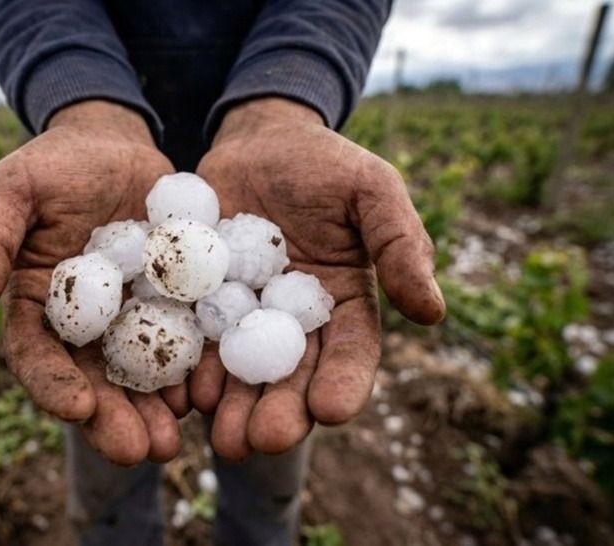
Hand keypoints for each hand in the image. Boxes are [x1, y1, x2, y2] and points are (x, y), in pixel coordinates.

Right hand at [0, 101, 186, 464]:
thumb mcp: (12, 192)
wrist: (113, 145)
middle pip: (93, 381)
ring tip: (171, 441)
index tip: (76, 408)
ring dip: (154, 410)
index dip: (52, 385)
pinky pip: (185, 341)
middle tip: (138, 452)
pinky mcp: (173, 303)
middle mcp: (83, 325)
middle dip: (112, 419)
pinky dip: (192, 370)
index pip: (36, 356)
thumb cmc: (52, 165)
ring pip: (141, 374)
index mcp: (36, 307)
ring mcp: (130, 317)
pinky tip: (206, 394)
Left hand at [191, 98, 445, 459]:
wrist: (257, 140)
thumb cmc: (323, 163)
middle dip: (280, 412)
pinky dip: (189, 369)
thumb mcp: (371, 189)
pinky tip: (181, 394)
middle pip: (291, 376)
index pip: (351, 352)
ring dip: (233, 407)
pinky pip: (194, 340)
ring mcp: (244, 315)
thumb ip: (400, 243)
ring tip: (223, 438)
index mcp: (344, 304)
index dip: (343, 383)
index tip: (332, 411)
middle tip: (263, 440)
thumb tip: (432, 312)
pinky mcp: (200, 302)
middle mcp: (294, 322)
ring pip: (241, 371)